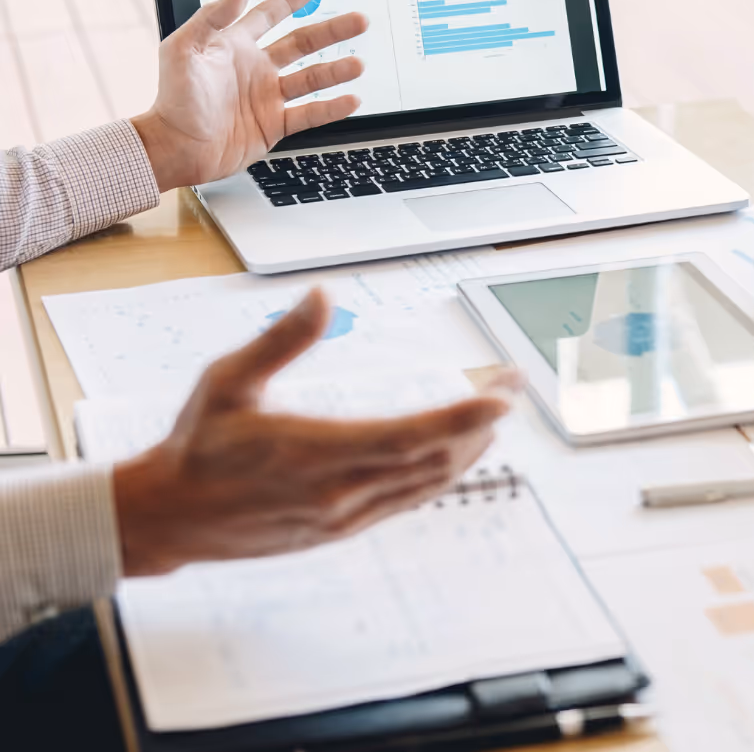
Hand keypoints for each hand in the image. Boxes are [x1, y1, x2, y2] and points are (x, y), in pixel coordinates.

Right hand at [112, 289, 522, 575]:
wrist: (170, 518)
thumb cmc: (197, 444)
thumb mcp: (227, 381)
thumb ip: (280, 341)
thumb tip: (323, 296)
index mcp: (314, 452)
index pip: (409, 436)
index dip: (462, 418)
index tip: (502, 397)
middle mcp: (338, 490)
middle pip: (433, 459)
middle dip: (481, 423)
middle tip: (512, 386)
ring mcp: (344, 515)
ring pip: (427, 484)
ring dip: (468, 450)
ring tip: (495, 416)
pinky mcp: (342, 528)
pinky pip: (407, 500)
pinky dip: (441, 475)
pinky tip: (455, 454)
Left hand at [131, 0, 368, 192]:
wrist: (177, 147)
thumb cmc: (173, 99)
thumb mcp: (183, 48)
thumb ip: (211, 17)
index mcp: (234, 47)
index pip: (266, 17)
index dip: (287, 3)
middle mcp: (256, 69)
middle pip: (302, 44)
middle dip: (331, 31)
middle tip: (359, 21)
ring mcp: (267, 98)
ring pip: (311, 79)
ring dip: (336, 70)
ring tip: (359, 64)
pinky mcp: (274, 125)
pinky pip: (309, 114)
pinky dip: (331, 108)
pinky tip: (350, 100)